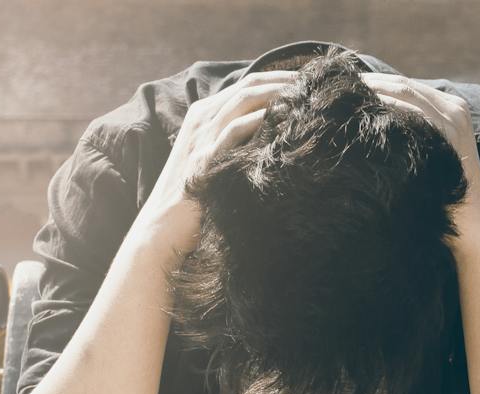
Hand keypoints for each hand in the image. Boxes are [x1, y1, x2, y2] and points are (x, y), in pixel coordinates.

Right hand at [138, 70, 299, 258]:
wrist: (164, 228)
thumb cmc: (197, 199)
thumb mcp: (218, 161)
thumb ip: (240, 144)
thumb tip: (276, 137)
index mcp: (205, 115)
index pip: (248, 85)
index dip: (280, 79)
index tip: (310, 84)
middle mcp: (202, 119)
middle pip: (249, 86)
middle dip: (285, 81)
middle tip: (315, 85)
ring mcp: (201, 137)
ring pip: (243, 100)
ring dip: (277, 95)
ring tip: (305, 97)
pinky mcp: (204, 158)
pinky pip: (234, 130)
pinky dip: (259, 120)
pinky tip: (282, 119)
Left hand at [357, 73, 479, 244]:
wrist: (472, 224)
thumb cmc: (443, 194)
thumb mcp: (428, 154)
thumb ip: (410, 132)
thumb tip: (370, 122)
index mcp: (451, 107)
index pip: (406, 86)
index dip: (375, 83)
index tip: (345, 86)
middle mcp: (455, 107)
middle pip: (403, 84)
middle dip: (369, 83)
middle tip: (337, 87)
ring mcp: (454, 118)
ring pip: (406, 92)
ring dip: (373, 91)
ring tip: (343, 96)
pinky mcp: (451, 133)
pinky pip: (413, 111)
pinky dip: (387, 106)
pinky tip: (364, 111)